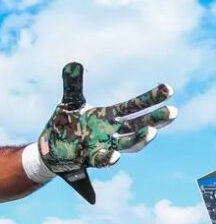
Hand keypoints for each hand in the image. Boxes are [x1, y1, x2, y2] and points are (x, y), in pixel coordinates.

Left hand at [38, 62, 175, 202]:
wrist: (51, 148)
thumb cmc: (65, 123)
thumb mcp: (69, 102)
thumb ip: (73, 85)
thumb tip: (72, 62)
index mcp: (108, 116)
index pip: (134, 106)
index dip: (150, 99)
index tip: (168, 89)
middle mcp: (111, 132)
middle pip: (138, 125)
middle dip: (155, 119)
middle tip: (173, 112)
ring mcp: (103, 146)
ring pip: (127, 145)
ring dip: (139, 139)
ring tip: (151, 132)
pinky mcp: (90, 159)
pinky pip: (103, 160)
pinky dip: (109, 159)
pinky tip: (115, 157)